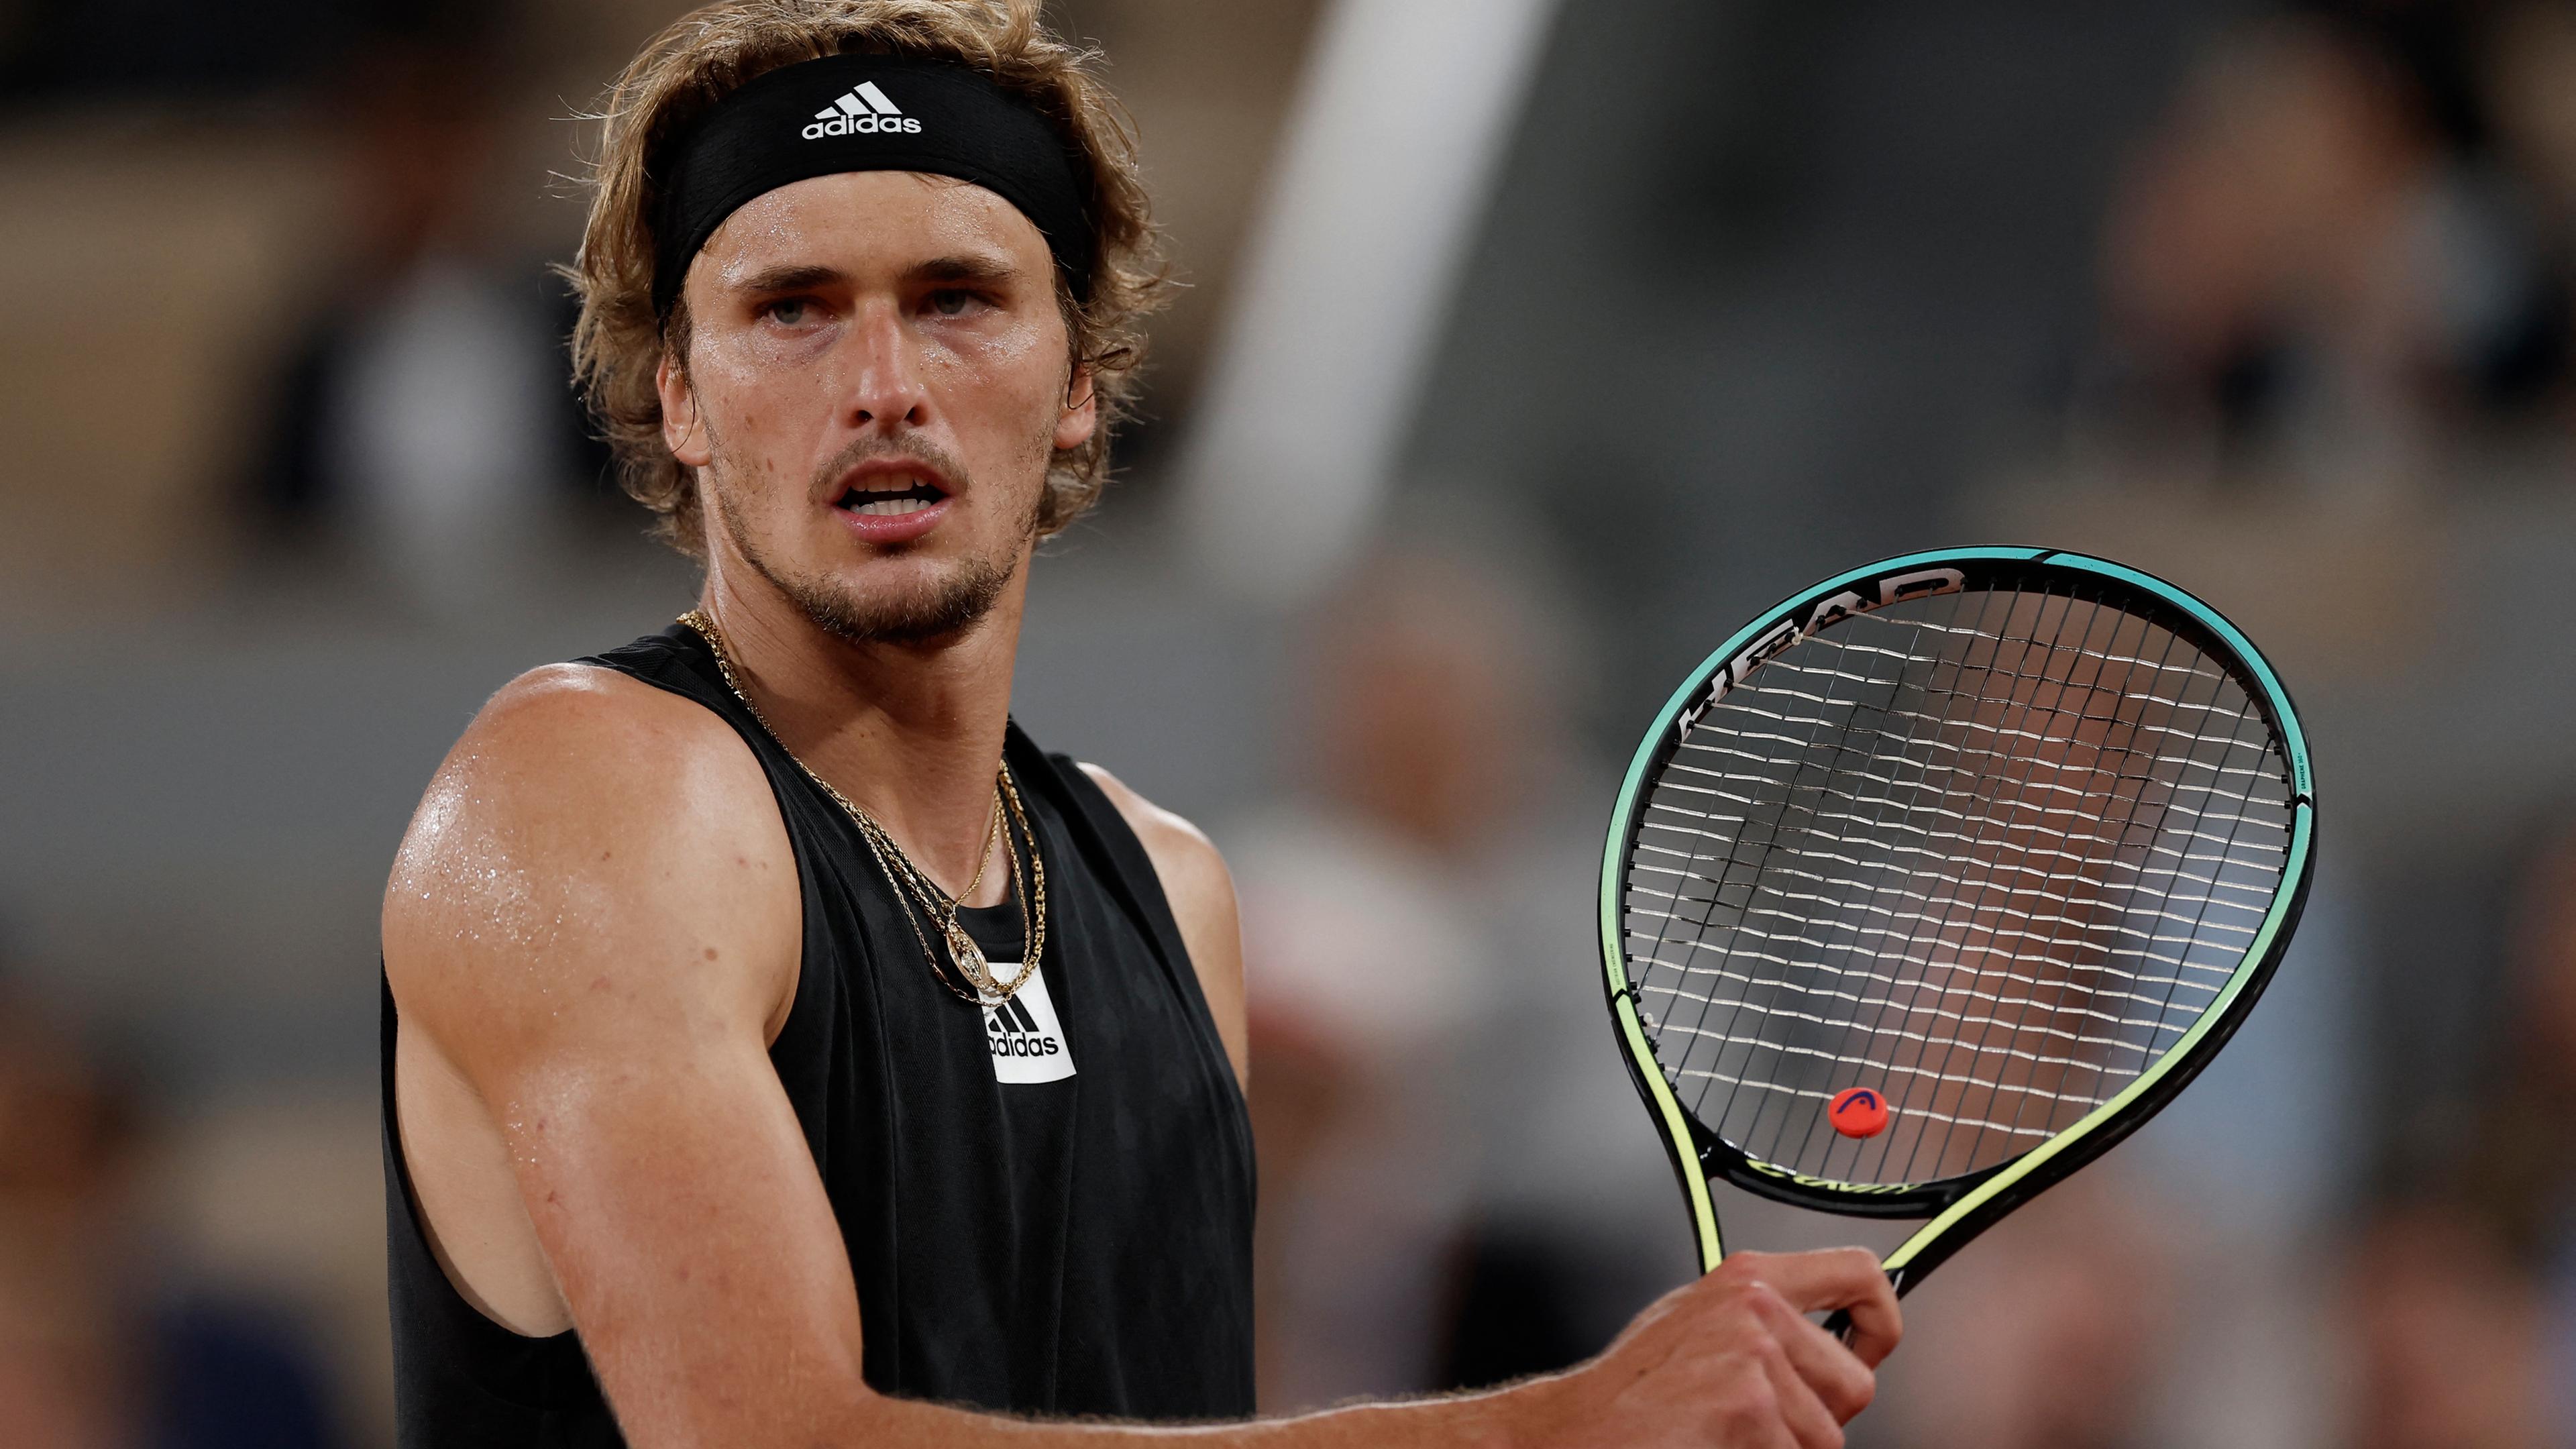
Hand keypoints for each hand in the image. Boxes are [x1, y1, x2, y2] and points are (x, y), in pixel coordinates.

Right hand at [1509, 1249, 1899, 1448]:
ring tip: (1729, 1435)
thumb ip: (1766, 1322)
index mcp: (1749, 1278)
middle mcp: (1757, 1305)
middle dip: (1821, 1419)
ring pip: (1828, 1435)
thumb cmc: (1637, 1390)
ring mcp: (1754, 1353)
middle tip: (1763, 1423)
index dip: (1882, 1321)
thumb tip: (1836, 1342)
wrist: (1585, 1428)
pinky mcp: (1749, 1403)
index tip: (1870, 1350)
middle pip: (1855, 1383)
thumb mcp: (1703, 1324)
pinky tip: (1716, 1446)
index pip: (1858, 1273)